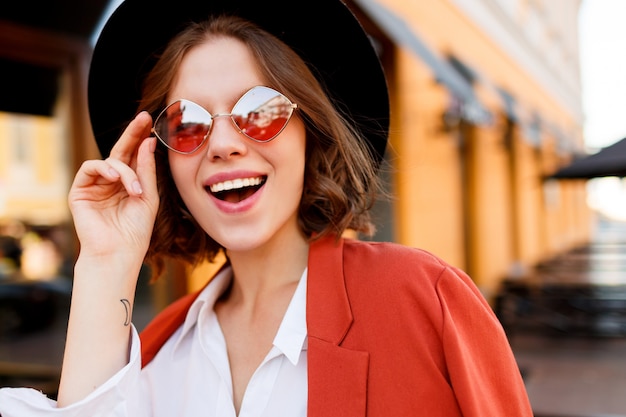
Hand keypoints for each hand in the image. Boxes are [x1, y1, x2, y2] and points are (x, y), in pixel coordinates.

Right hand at [68, 112, 158, 260]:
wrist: (119, 253)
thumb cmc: (136, 230)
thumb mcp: (148, 196)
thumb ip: (146, 169)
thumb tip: (147, 142)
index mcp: (130, 183)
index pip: (135, 156)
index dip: (141, 139)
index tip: (151, 122)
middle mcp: (112, 182)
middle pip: (121, 151)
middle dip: (132, 134)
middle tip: (143, 118)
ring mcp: (96, 185)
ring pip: (110, 161)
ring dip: (125, 171)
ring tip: (135, 190)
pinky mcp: (80, 190)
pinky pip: (90, 167)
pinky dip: (104, 169)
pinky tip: (115, 178)